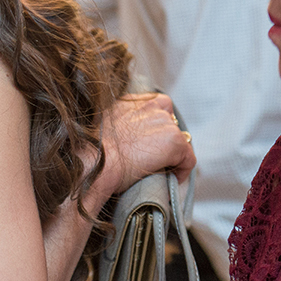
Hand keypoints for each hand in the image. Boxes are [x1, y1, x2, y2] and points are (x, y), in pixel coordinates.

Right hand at [91, 92, 195, 217]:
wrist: (95, 161)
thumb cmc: (92, 152)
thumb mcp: (100, 126)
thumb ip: (115, 122)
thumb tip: (121, 136)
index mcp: (131, 102)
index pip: (155, 105)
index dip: (155, 125)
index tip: (149, 141)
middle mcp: (150, 106)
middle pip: (171, 122)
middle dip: (165, 139)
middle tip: (154, 157)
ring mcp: (165, 123)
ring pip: (181, 140)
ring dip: (173, 154)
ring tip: (161, 170)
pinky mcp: (176, 141)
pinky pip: (189, 159)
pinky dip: (182, 170)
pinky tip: (171, 178)